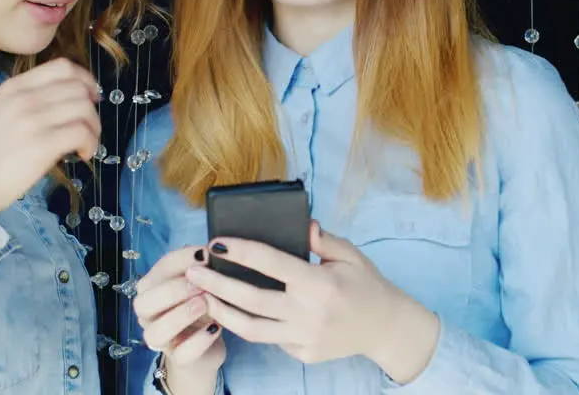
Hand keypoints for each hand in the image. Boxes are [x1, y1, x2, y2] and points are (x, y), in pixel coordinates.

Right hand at [0, 58, 100, 215]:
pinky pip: (82, 133)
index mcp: (13, 87)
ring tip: (85, 145)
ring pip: (84, 108)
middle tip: (88, 129)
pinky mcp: (42, 145)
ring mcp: (33, 120)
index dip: (85, 80)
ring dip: (94, 128)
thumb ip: (28, 102)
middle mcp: (24, 98)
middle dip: (92, 109)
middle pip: (78, 88)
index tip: (90, 97)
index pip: (63, 67)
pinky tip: (82, 154)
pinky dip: (90, 143)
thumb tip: (68, 103)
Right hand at [134, 246, 225, 392]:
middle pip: (144, 302)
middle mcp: (149, 315)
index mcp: (151, 290)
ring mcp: (161, 340)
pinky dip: (199, 341)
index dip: (181, 259)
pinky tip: (215, 328)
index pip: (158, 269)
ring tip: (205, 304)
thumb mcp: (200, 284)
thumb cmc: (200, 307)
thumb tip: (212, 251)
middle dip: (173, 289)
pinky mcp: (179, 360)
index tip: (206, 253)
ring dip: (181, 315)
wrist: (205, 347)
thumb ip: (201, 269)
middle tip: (200, 283)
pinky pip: (182, 354)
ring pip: (155, 332)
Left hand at [185, 221, 440, 381]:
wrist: (386, 328)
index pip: (270, 263)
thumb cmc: (366, 285)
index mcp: (320, 284)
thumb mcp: (350, 255)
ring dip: (222, 312)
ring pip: (252, 329)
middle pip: (250, 299)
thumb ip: (322, 240)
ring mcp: (304, 338)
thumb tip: (301, 223)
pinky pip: (270, 339)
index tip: (216, 242)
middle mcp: (309, 314)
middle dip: (216, 285)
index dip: (240, 251)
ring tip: (202, 298)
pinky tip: (235, 313)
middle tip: (192, 272)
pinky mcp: (303, 354)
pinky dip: (251, 326)